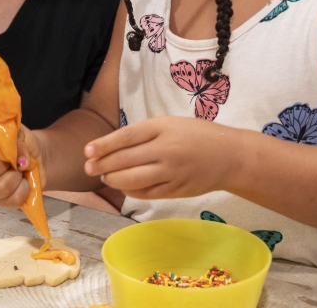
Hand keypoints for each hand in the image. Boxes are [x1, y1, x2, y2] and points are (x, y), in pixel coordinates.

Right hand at [0, 126, 43, 208]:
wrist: (34, 158)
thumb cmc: (19, 143)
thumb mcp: (19, 134)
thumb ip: (17, 142)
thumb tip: (21, 161)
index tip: (7, 145)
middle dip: (7, 164)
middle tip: (14, 160)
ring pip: (0, 187)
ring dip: (16, 177)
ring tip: (19, 172)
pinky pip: (11, 200)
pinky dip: (23, 190)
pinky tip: (23, 183)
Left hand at [83, 116, 240, 199]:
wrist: (229, 156)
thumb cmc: (196, 135)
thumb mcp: (170, 124)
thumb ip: (145, 134)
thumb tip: (112, 147)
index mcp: (163, 128)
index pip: (126, 137)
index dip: (104, 145)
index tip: (87, 151)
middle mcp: (166, 150)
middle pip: (126, 159)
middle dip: (103, 165)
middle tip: (88, 167)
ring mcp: (171, 172)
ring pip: (133, 179)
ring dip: (114, 179)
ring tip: (104, 177)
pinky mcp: (176, 190)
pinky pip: (147, 193)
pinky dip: (131, 190)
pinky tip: (123, 187)